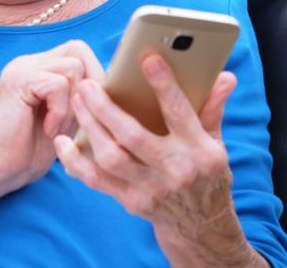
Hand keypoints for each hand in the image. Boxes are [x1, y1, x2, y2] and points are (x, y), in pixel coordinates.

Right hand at [0, 40, 103, 221]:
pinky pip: (58, 84)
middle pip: (79, 50)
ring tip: (57, 126)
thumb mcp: (69, 115)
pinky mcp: (18, 79)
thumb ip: (84, 94)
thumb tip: (118, 81)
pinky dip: (60, 111)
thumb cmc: (35, 148)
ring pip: (73, 67)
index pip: (79, 50)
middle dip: (87, 85)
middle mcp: (29, 61)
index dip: (93, 74)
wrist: (2, 167)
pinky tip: (48, 129)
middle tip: (75, 117)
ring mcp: (22, 67)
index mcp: (40, 66)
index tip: (90, 108)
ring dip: (73, 103)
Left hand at [55, 54, 266, 266]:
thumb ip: (212, 108)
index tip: (148, 60)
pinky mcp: (131, 201)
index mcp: (199, 150)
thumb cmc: (205, 173)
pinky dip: (76, 161)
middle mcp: (175, 170)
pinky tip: (62, 142)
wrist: (200, 225)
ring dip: (89, 127)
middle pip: (133, 136)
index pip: (180, 113)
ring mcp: (151, 188)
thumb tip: (224, 76)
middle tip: (88, 84)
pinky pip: (96, 180)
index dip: (164, 86)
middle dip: (105, 108)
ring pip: (111, 156)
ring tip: (78, 101)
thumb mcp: (215, 141)